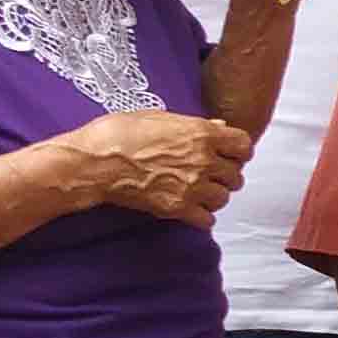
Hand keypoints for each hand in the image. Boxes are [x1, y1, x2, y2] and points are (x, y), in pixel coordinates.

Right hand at [56, 111, 251, 223]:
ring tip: (199, 192)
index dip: (237, 150)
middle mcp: (203, 161)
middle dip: (225, 175)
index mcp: (201, 134)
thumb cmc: (118, 134)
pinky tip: (191, 209)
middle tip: (211, 175)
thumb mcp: (158, 117)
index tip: (228, 153)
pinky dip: (202, 216)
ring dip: (214, 196)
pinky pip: (207, 220)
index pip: (244, 145)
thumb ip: (193, 125)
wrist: (93, 163)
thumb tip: (219, 128)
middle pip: (236, 175)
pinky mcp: (177, 208)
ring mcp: (192, 186)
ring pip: (223, 198)